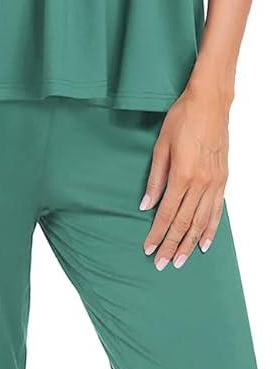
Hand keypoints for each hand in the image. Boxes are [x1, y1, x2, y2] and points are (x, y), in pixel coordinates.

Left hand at [141, 85, 230, 269]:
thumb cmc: (182, 120)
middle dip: (172, 246)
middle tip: (163, 264)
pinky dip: (211, 229)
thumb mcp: (161, 147)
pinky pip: (217, 211)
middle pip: (184, 223)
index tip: (149, 250)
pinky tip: (205, 243)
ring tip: (181, 260)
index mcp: (182, 176)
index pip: (166, 214)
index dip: (157, 234)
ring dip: (190, 243)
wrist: (210, 104)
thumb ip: (155, 179)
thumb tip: (146, 205)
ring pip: (201, 221)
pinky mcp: (223, 179)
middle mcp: (201, 183)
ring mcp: (214, 183)